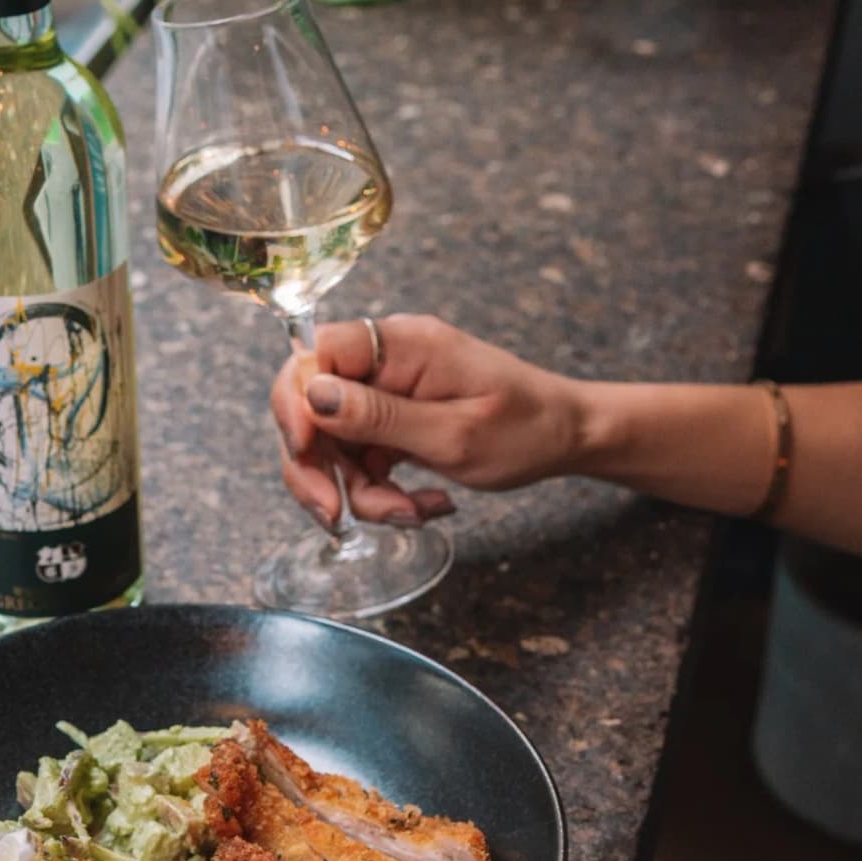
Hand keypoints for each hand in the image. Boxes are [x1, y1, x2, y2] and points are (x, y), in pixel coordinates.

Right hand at [270, 314, 588, 524]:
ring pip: (331, 445)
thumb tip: (312, 395)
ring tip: (411, 512)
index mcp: (399, 344)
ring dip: (358, 492)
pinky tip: (422, 504)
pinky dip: (380, 492)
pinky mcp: (392, 420)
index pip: (312, 356)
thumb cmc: (527, 429)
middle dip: (318, 469)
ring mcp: (386, 391)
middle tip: (338, 516)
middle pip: (308, 408)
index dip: (294, 405)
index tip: (307, 454)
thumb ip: (378, 416)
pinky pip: (359, 459)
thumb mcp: (453, 433)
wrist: (567, 438)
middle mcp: (384, 361)